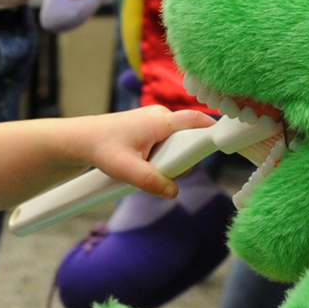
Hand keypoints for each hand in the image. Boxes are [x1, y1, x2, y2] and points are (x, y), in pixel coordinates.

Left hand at [74, 105, 214, 198]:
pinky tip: (144, 163)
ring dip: (169, 160)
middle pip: (188, 138)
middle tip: (162, 171)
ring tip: (145, 167)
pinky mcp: (151, 127)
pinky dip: (162, 156)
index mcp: (160, 120)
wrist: (81, 139)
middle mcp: (161, 116)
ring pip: (178, 143)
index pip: (197, 120)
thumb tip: (173, 191)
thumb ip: (151, 181)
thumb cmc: (101, 148)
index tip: (228, 142)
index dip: (214, 131)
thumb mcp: (125, 169)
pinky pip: (168, 143)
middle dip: (181, 159)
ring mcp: (156, 120)